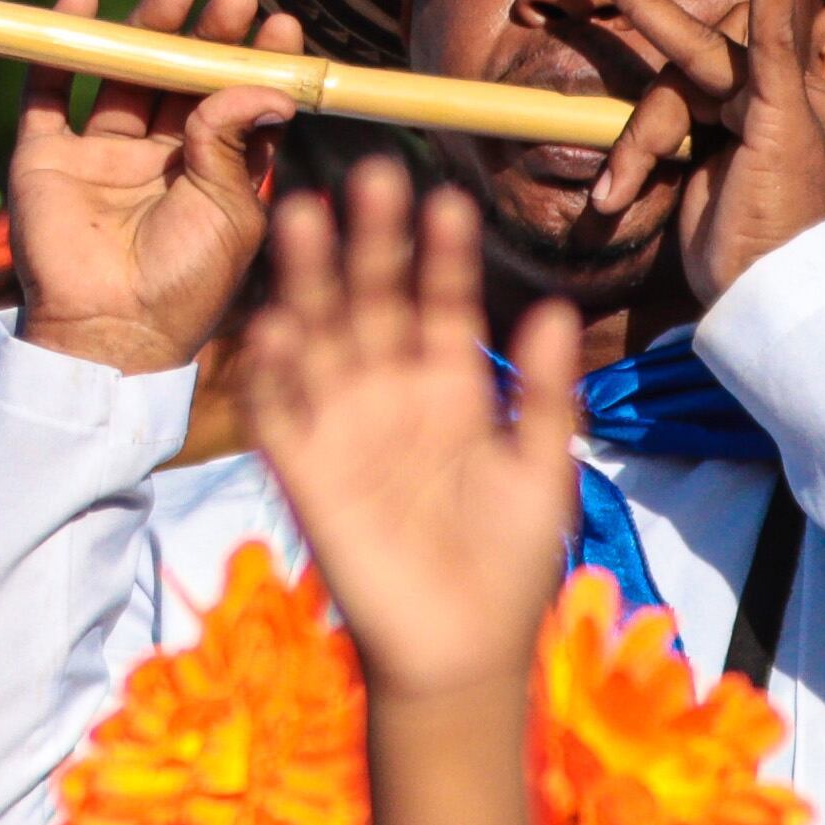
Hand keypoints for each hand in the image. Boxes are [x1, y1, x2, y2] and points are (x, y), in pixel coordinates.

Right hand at [10, 0, 303, 377]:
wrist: (109, 331)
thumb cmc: (186, 283)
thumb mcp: (231, 209)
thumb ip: (236, 140)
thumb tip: (262, 84)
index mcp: (208, 174)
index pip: (234, 101)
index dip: (256, 61)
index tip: (278, 25)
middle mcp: (154, 159)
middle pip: (179, 78)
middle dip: (205, 36)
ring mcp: (97, 156)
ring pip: (121, 76)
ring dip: (146, 28)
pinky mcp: (43, 159)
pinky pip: (46, 92)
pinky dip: (57, 45)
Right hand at [249, 163, 581, 704]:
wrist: (461, 651)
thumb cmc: (508, 563)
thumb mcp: (543, 470)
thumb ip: (540, 393)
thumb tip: (552, 308)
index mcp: (450, 391)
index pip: (442, 304)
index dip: (442, 255)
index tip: (447, 197)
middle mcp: (391, 399)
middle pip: (374, 304)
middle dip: (369, 243)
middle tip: (368, 173)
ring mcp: (344, 433)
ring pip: (320, 341)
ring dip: (308, 283)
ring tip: (302, 217)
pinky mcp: (307, 478)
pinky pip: (281, 418)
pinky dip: (273, 376)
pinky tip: (273, 326)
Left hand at [582, 0, 824, 306]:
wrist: (773, 301)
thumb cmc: (734, 259)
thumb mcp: (695, 191)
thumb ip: (678, 147)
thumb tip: (623, 144)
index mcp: (763, 114)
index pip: (692, 75)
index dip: (649, 78)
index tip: (606, 34)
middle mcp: (781, 97)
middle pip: (690, 58)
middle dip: (640, 4)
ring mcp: (787, 100)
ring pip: (693, 71)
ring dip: (642, 137)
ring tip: (615, 197)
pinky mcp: (789, 110)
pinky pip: (775, 37)